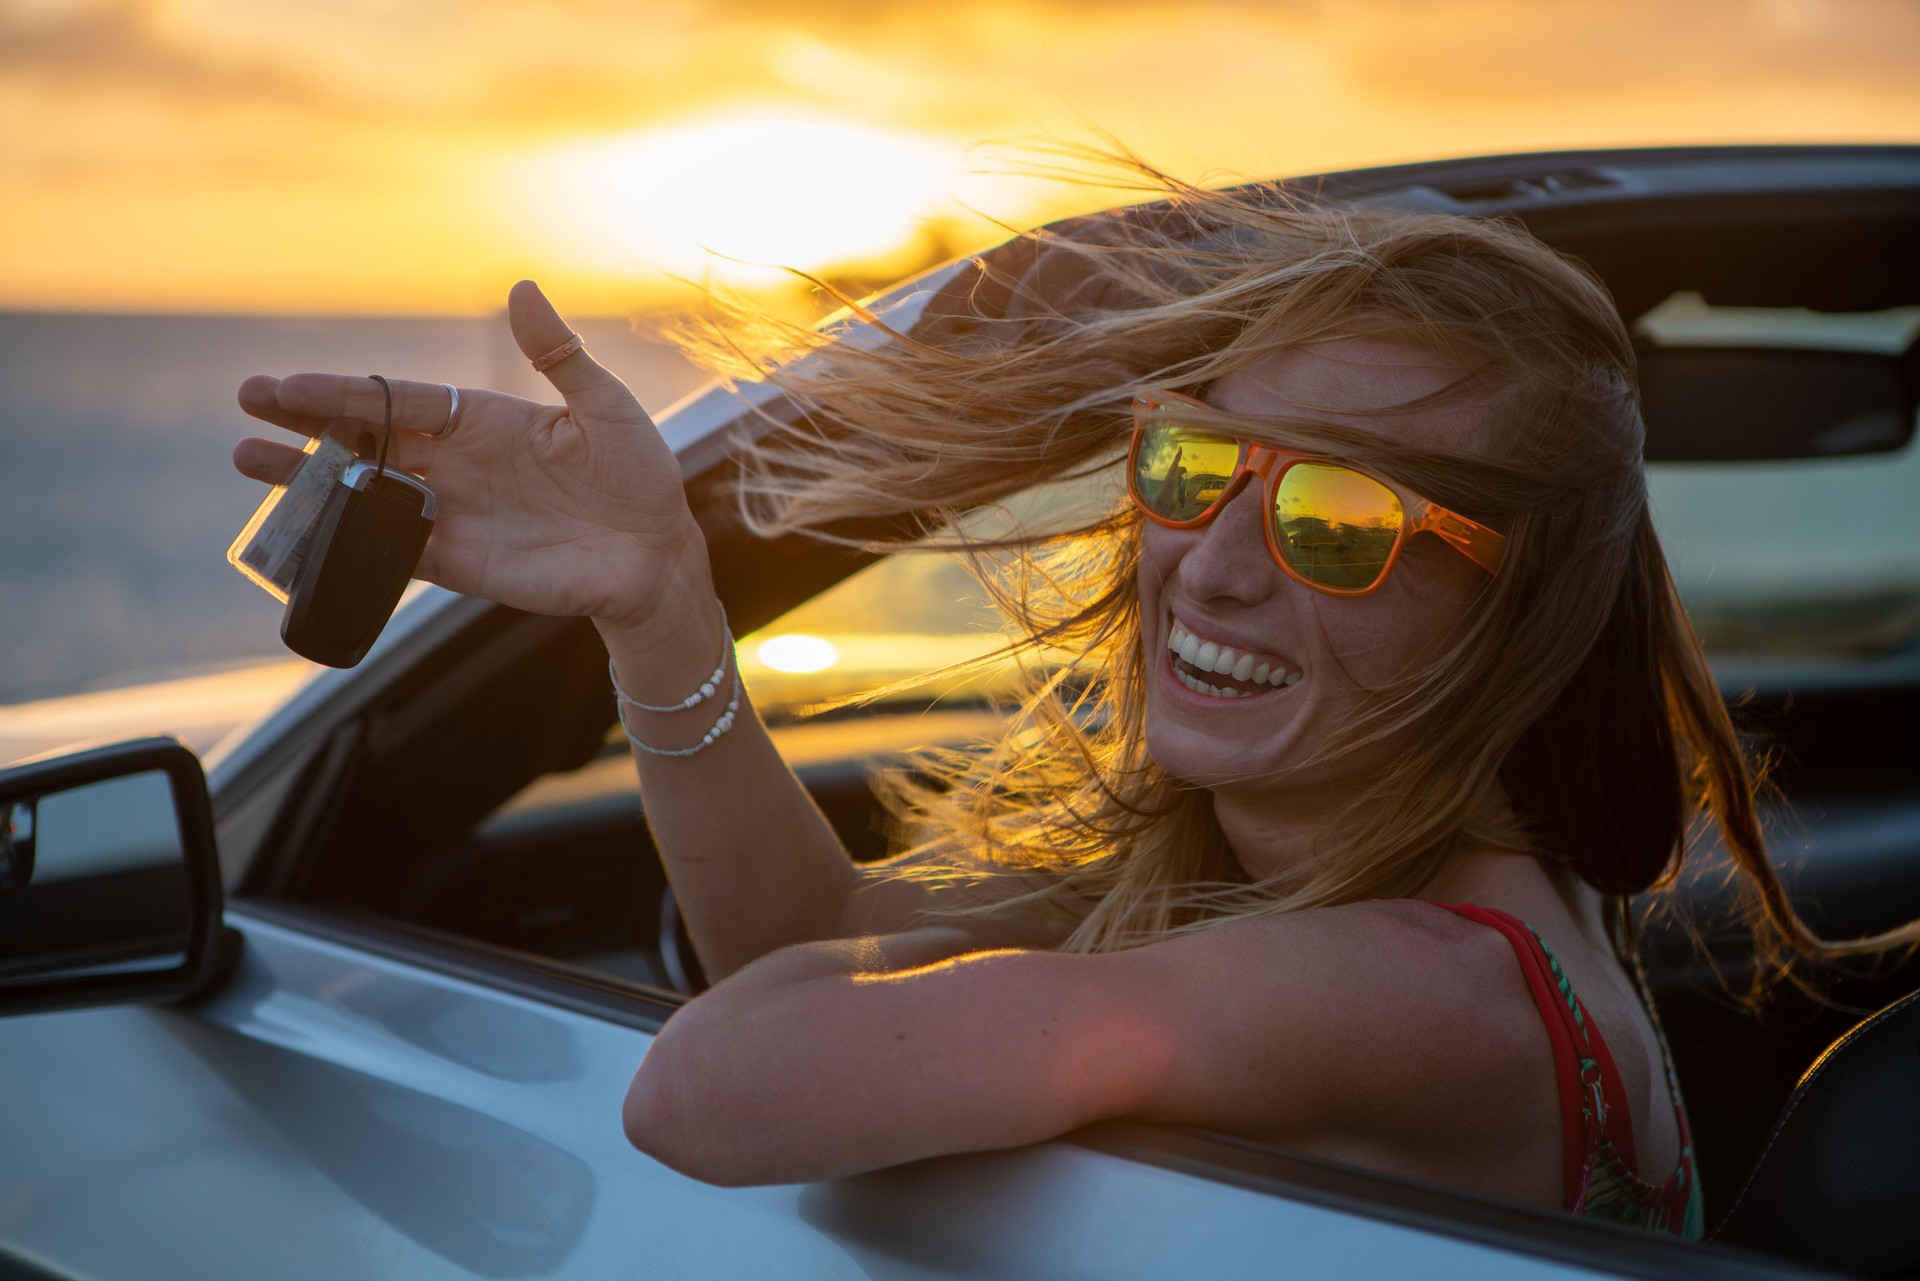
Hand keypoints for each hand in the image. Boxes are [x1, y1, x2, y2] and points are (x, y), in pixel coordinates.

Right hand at [233, 281, 707, 630]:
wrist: (658, 557)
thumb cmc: (639, 477)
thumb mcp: (605, 407)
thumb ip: (559, 354)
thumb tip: (522, 287)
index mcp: (486, 420)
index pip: (401, 399)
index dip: (346, 392)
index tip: (289, 383)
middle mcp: (459, 464)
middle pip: (368, 440)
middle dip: (307, 424)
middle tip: (247, 405)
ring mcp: (454, 514)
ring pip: (367, 493)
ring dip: (310, 481)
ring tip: (250, 465)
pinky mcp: (460, 564)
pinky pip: (392, 551)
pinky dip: (350, 542)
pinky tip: (304, 532)